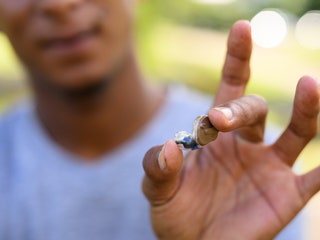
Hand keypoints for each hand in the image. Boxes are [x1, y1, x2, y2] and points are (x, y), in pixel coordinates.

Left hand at [142, 20, 319, 239]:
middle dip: (238, 109)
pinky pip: (315, 178)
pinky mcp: (286, 194)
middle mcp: (245, 143)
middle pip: (252, 109)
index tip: (242, 28)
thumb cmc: (174, 212)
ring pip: (297, 131)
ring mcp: (269, 167)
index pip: (229, 87)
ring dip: (306, 109)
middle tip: (219, 121)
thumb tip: (171, 148)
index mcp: (215, 134)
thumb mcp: (157, 187)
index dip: (237, 58)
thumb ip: (158, 166)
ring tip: (310, 85)